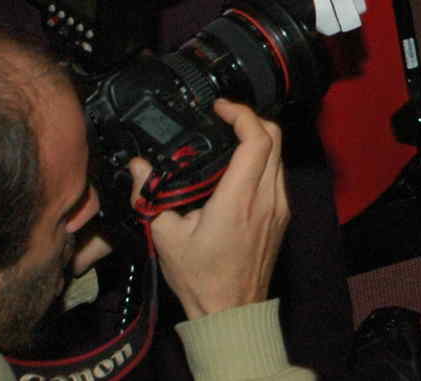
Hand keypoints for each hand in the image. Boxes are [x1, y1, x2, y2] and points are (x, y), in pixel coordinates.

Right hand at [130, 100, 288, 320]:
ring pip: (279, 156)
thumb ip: (150, 198)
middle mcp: (267, 198)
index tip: (221, 108)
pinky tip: (238, 167)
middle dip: (250, 119)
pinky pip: (278, 175)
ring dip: (258, 139)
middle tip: (224, 116)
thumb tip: (137, 168)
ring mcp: (279, 206)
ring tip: (228, 137)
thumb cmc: (201, 280)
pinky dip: (263, 160)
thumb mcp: (166, 238)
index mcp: (240, 200)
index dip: (241, 114)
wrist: (231, 312)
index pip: (257, 140)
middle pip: (274, 138)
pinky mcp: (282, 216)